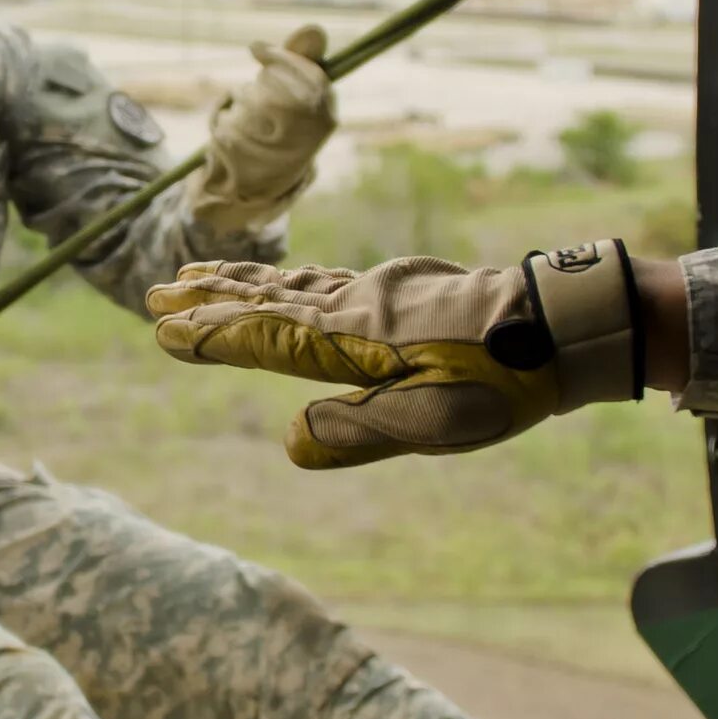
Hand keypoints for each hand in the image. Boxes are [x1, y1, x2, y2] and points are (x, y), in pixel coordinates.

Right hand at [148, 245, 641, 466]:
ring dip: (240, 283)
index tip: (163, 330)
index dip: (213, 337)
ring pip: (291, 283)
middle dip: (209, 300)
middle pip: (267, 300)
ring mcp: (376, 291)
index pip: (266, 337)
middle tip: (156, 296)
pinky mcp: (398, 290)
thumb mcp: (436, 424)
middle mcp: (355, 305)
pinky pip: (322, 278)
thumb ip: (360, 432)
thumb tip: (292, 442)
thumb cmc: (501, 384)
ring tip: (197, 276)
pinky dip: (285, 277)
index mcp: (355, 339)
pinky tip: (283, 280)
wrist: (562, 328)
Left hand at [193, 24, 334, 224]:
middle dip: (258, 84)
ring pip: (247, 100)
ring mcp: (273, 154)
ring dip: (240, 102)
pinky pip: (225, 119)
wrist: (250, 188)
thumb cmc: (279, 134)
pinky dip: (222, 118)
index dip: (282, 59)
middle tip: (253, 93)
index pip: (312, 78)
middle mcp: (306, 139)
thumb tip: (314, 29)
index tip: (257, 49)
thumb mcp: (295, 98)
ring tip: (246, 121)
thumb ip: (301, 62)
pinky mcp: (242, 163)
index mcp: (325, 121)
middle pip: (274, 86)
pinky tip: (229, 135)